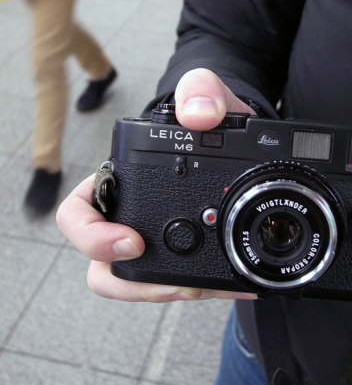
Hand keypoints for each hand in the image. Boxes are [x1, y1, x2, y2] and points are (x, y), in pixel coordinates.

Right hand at [56, 68, 256, 301]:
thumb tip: (198, 114)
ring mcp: (153, 242)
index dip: (92, 237)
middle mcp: (126, 217)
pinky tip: (234, 284)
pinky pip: (181, 284)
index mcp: (115, 181)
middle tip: (181, 285)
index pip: (77, 215)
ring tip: (209, 289)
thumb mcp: (208, 96)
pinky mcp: (184, 257)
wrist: (241, 138)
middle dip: (138, 285)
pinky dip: (206, 289)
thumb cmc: (210, 117)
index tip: (133, 243)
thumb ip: (200, 90)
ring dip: (171, 293)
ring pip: (140, 285)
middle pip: (103, 268)